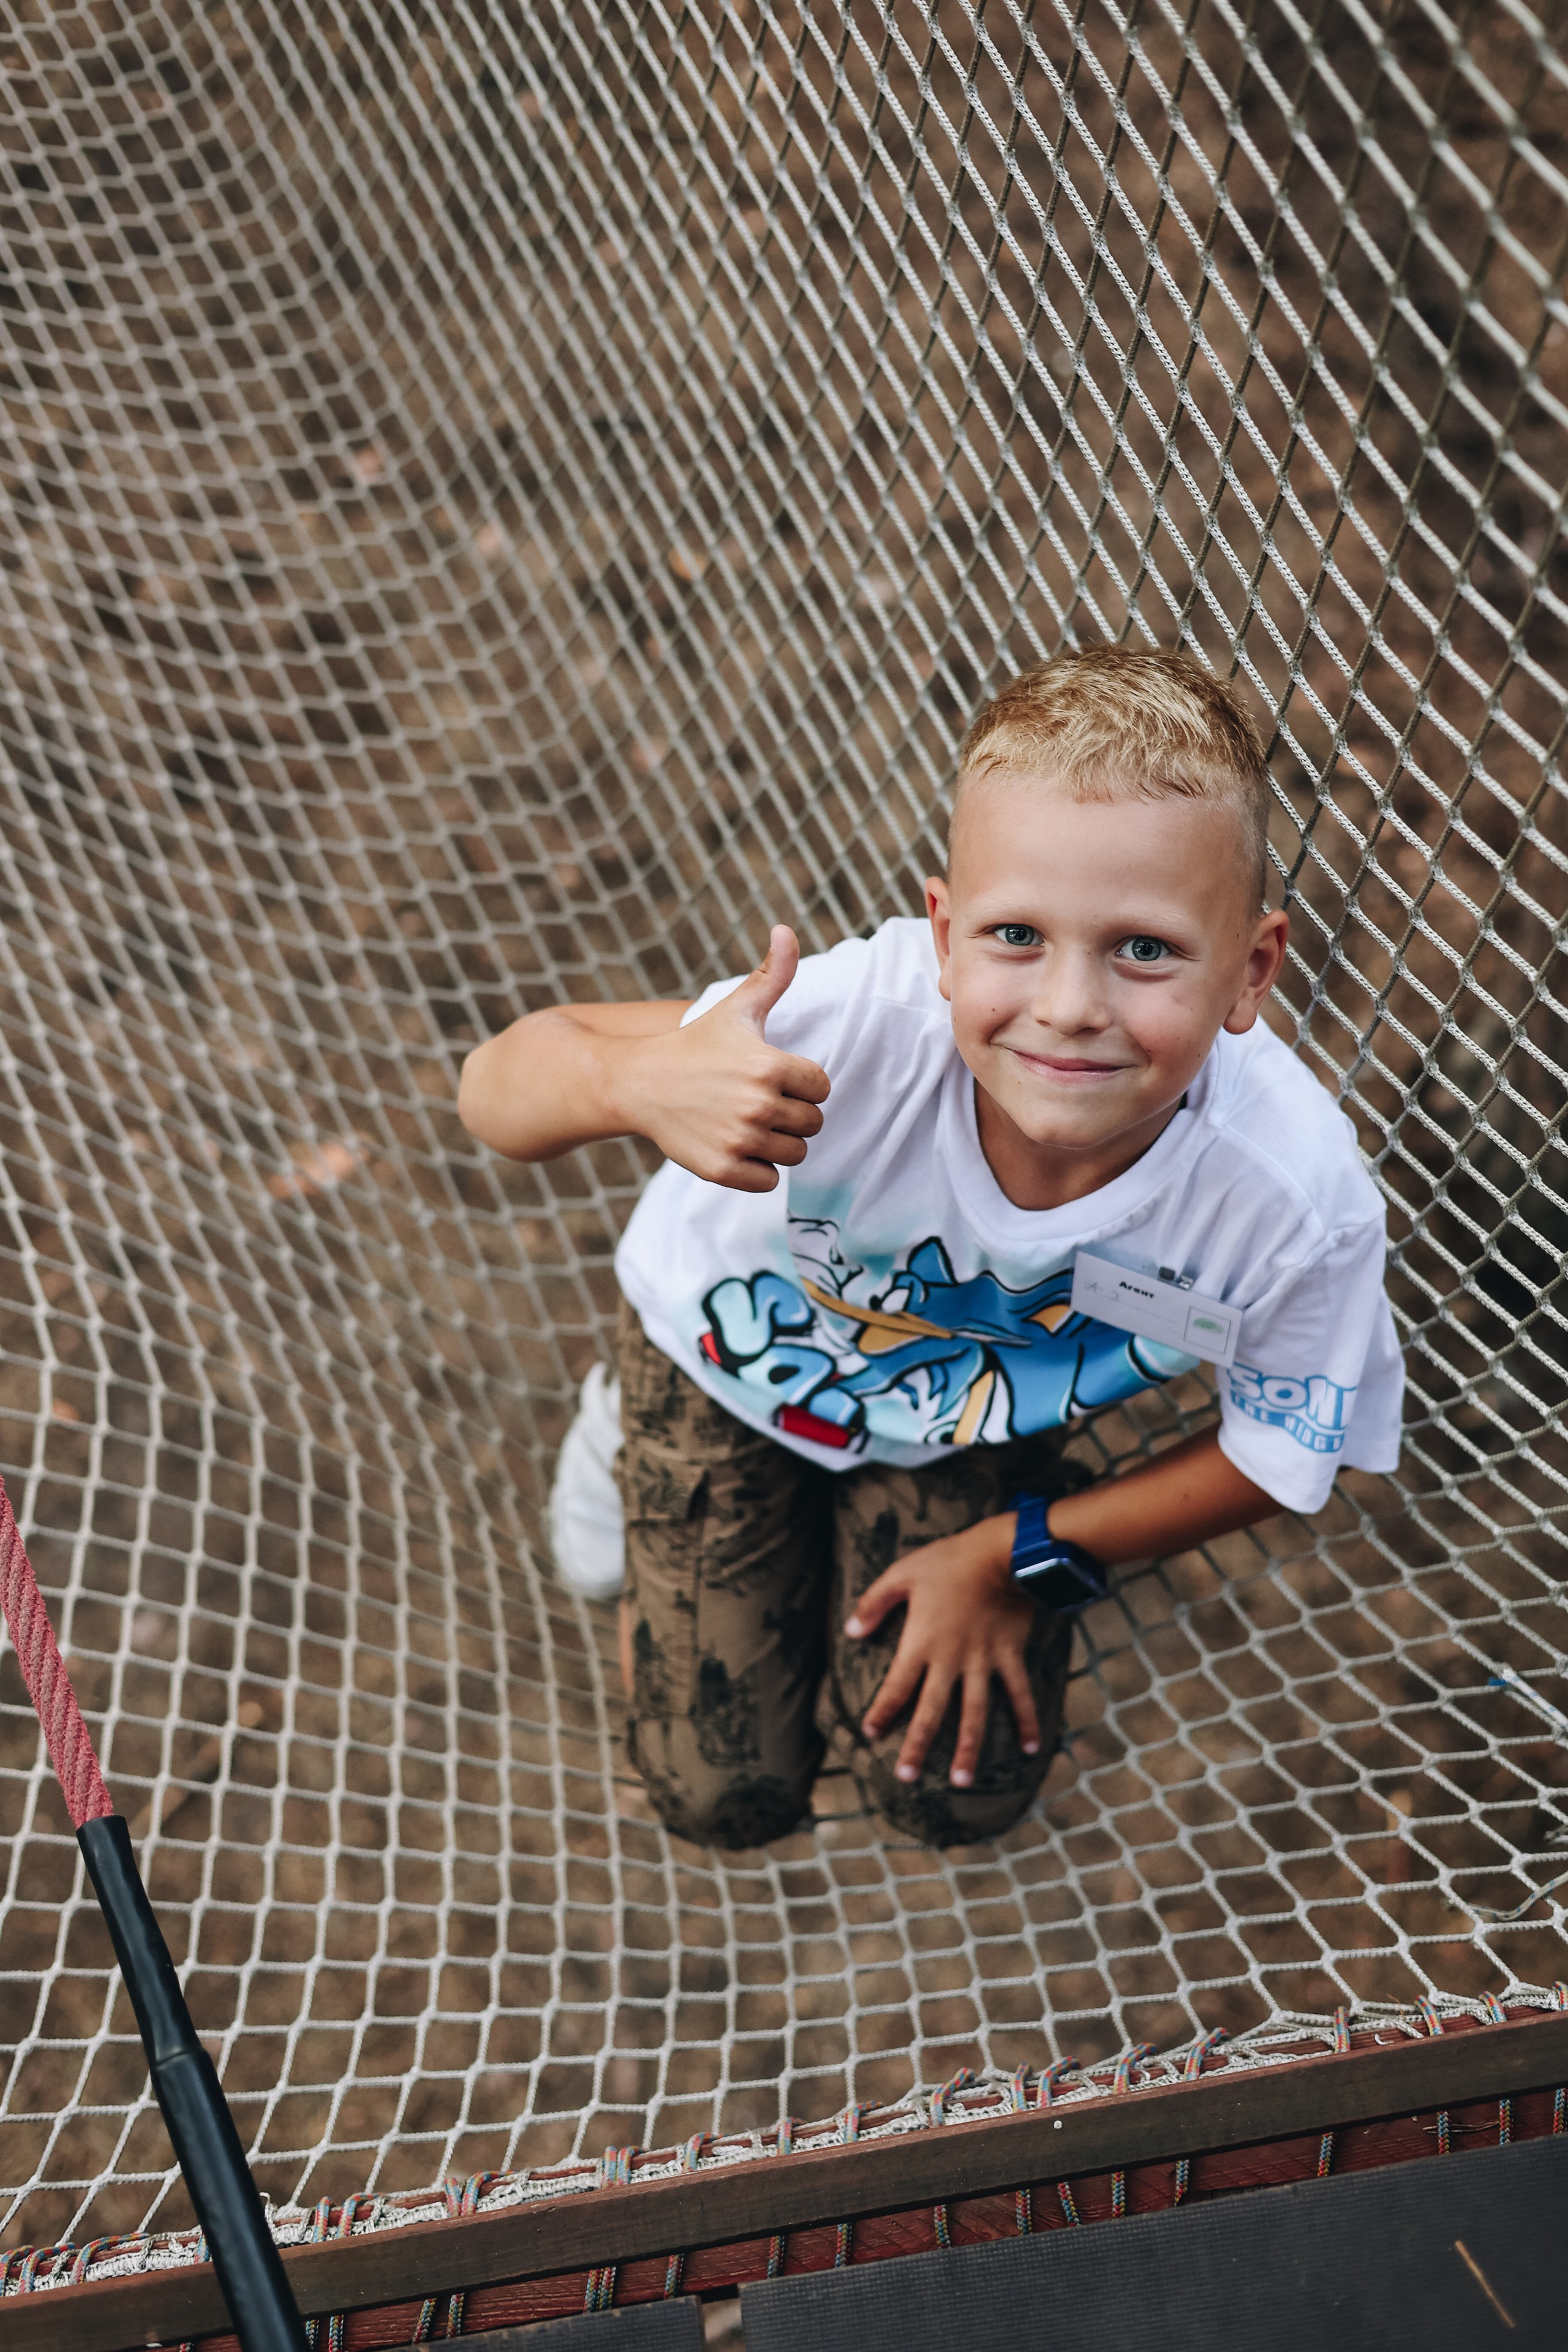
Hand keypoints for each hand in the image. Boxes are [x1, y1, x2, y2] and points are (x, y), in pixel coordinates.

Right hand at [619, 924, 830, 1192]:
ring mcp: (739, 1140)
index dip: (801, 1082)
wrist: (639, 1084)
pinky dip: (757, 1169)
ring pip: (795, 1154)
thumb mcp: (736, 1008)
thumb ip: (772, 974)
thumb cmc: (695, 1044)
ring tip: (747, 1122)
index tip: (773, 1076)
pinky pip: (768, 1181)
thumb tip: (787, 929)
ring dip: (777, 1142)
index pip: (821, 1088)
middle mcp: (757, 1105)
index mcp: (770, 1066)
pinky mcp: (721, 1169)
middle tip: (757, 1100)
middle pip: (812, 1124)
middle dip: (791, 1114)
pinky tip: (735, 1145)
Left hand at [846, 1512, 1035, 1787]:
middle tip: (906, 1777)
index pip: (896, 1686)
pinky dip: (1027, 1720)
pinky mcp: (1009, 1656)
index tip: (871, 1733)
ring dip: (969, 1749)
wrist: (999, 1553)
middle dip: (918, 1745)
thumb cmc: (947, 1561)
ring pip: (974, 1714)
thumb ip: (873, 1604)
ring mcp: (982, 1662)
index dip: (883, 1711)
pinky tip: (1030, 1748)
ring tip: (961, 1782)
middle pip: (931, 1711)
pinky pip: (1020, 1694)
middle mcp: (950, 1660)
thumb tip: (850, 1632)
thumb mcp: (901, 1574)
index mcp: (920, 1643)